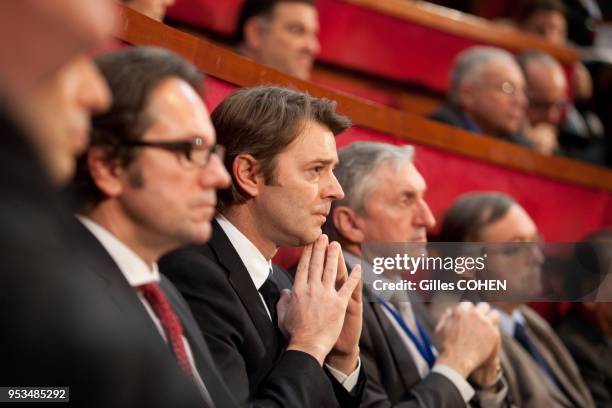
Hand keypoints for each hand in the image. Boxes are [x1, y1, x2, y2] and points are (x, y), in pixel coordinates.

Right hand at [277, 235, 361, 364]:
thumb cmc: (294, 333)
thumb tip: (284, 291)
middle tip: (323, 236)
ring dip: (334, 256)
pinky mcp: (339, 304)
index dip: (307, 252)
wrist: (308, 346)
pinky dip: (354, 277)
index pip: (304, 266)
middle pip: (317, 264)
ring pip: (331, 270)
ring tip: (336, 244)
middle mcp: (312, 289)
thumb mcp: (283, 314)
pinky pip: (348, 287)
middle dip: (320, 248)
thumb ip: (283, 300)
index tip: (310, 241)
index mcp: (298, 290)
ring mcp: (327, 295)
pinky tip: (358, 267)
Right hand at [435, 302, 500, 377]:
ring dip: (492, 318)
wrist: (457, 361)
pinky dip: (493, 331)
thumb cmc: (446, 346)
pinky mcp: (493, 333)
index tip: (470, 316)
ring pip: (494, 314)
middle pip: (483, 306)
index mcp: (460, 311)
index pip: (469, 304)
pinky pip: (497, 327)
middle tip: (481, 319)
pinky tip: (490, 336)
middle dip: (482, 312)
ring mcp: (485, 323)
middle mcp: (474, 315)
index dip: (469, 311)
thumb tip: (449, 310)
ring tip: (489, 325)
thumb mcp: (440, 329)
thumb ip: (445, 317)